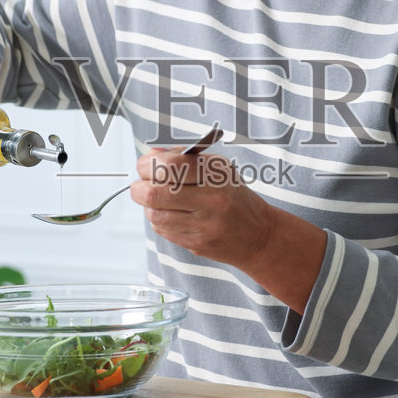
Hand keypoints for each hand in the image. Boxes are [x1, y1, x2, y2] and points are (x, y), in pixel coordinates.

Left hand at [131, 150, 275, 267]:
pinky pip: (164, 231)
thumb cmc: (235, 198)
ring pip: (155, 215)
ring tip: (158, 201)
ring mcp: (204, 224)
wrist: (259, 235)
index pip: (168, 166)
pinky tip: (171, 215)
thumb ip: (184, 158)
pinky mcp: (198, 243)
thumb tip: (152, 154)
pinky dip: (160, 221)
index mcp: (216, 174)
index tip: (144, 166)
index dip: (147, 165)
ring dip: (149, 207)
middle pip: (154, 193)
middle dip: (139, 188)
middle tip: (141, 186)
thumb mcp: (218, 169)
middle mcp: (211, 199)